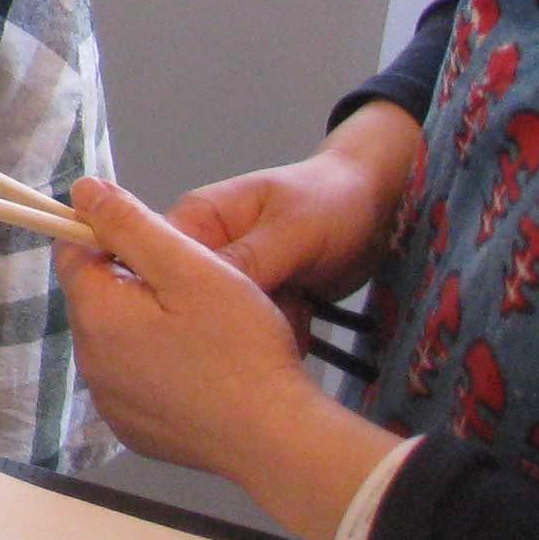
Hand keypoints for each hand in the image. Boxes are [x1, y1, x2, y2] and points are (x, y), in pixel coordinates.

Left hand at [58, 176, 411, 539]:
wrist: (280, 443)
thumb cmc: (241, 348)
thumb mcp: (190, 268)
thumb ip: (131, 224)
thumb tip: (83, 190)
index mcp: (94, 315)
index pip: (74, 253)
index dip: (110, 234)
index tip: (157, 240)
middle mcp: (88, 362)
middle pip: (96, 298)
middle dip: (134, 282)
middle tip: (195, 286)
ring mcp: (110, 403)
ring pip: (116, 340)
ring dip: (145, 324)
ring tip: (204, 327)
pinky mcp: (135, 432)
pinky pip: (133, 381)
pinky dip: (157, 367)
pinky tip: (201, 369)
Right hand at [168, 102, 422, 336]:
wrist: (377, 204)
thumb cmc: (331, 201)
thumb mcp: (292, 229)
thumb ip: (250, 259)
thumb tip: (204, 295)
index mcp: (198, 218)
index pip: (161, 264)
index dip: (173, 299)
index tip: (204, 331)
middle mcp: (208, 249)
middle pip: (191, 299)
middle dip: (228, 322)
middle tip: (269, 329)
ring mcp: (235, 276)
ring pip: (225, 321)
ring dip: (259, 333)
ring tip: (291, 331)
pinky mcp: (261, 297)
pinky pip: (253, 327)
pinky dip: (276, 337)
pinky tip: (299, 336)